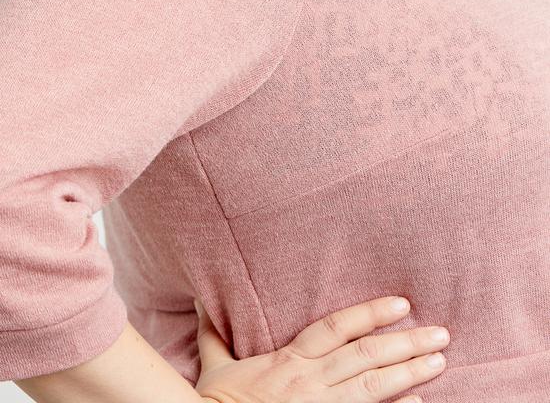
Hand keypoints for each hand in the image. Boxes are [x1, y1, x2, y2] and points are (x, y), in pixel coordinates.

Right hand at [193, 295, 448, 402]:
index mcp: (289, 359)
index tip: (402, 304)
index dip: (370, 314)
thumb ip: (214, 331)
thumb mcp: (216, 364)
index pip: (336, 328)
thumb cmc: (214, 402)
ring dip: (410, 373)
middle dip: (406, 343)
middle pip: (366, 356)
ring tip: (440, 361)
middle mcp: (310, 381)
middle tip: (441, 333)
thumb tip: (201, 299)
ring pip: (373, 387)